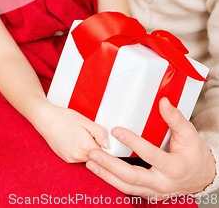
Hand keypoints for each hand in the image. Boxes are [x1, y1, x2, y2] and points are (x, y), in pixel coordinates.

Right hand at [36, 104, 107, 162]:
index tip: (103, 138)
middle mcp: (78, 156)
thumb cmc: (64, 117)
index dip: (105, 146)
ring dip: (88, 149)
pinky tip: (75, 139)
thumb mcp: (85, 120)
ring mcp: (71, 159)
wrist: (45, 119)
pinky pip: (78, 158)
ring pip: (87, 158)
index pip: (104, 154)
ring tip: (81, 135)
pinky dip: (80, 151)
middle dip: (97, 147)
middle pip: (96, 157)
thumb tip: (108, 144)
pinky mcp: (66, 159)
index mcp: (86, 146)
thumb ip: (99, 132)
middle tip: (90, 133)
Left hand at [86, 98, 215, 198]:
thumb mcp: (190, 134)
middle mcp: (163, 183)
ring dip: (106, 175)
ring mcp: (154, 191)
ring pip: (127, 186)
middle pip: (132, 177)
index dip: (133, 142)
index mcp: (174, 167)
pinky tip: (99, 170)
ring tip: (91, 161)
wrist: (203, 177)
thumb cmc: (195, 154)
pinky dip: (112, 181)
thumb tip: (163, 101)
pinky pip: (128, 189)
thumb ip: (175, 118)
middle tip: (94, 152)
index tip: (116, 130)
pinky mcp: (148, 193)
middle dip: (110, 165)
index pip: (150, 154)